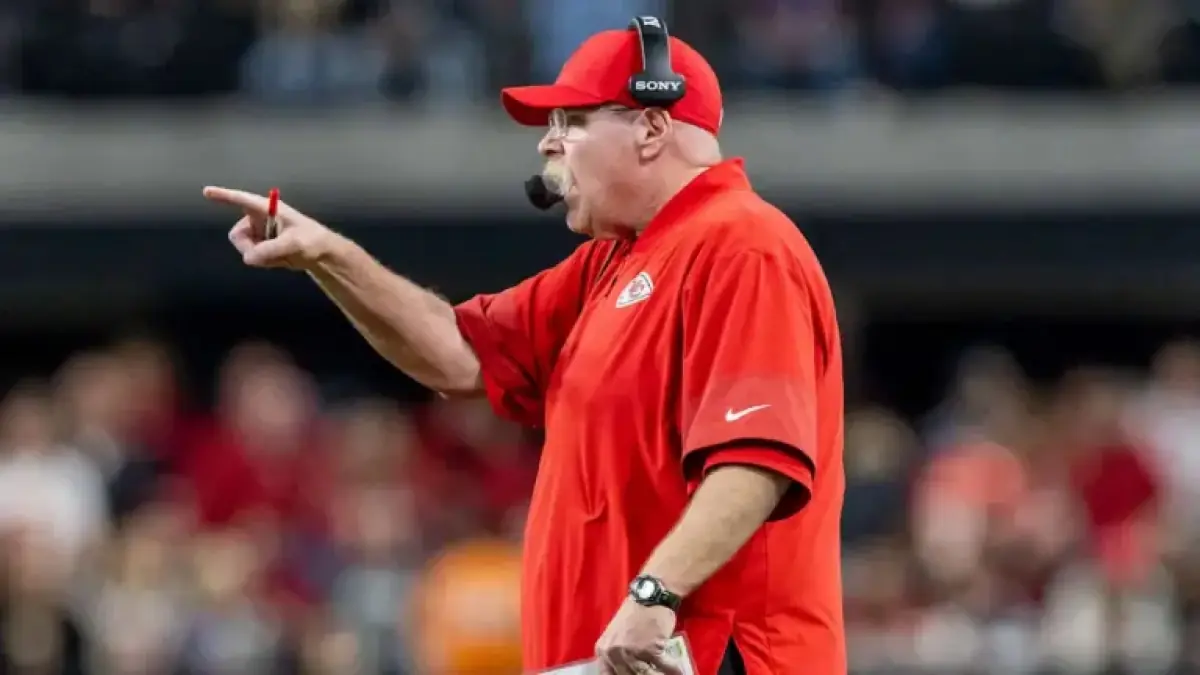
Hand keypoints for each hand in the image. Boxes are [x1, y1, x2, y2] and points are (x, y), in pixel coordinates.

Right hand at [203, 186, 337, 270]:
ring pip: (243, 248)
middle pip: (237, 234)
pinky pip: (252, 256)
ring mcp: (259, 233)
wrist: (320, 254)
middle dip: (248, 247)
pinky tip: (280, 259)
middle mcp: (259, 219)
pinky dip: (263, 261)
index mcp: (268, 209)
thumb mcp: (294, 244)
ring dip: (258, 255)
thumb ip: (270, 249)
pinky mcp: (261, 246)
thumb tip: (249, 258)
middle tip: (267, 254)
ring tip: (280, 255)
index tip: (206, 191)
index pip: (241, 200)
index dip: (224, 195)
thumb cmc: (312, 240)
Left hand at [595, 598, 681, 674]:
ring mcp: (631, 652)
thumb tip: (626, 672)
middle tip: (652, 674)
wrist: (651, 594)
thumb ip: (617, 656)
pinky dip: (674, 670)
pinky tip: (680, 672)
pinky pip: (664, 667)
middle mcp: (613, 653)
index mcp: (603, 651)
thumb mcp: (617, 636)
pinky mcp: (650, 649)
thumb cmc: (635, 613)